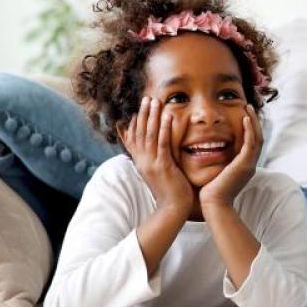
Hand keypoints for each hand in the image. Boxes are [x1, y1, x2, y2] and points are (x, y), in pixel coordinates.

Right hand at [119, 97, 193, 215]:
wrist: (173, 208)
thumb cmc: (170, 191)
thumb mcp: (159, 173)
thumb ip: (156, 159)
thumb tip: (157, 150)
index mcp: (141, 163)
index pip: (133, 140)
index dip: (134, 123)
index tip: (137, 109)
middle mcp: (143, 162)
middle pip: (139, 133)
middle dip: (143, 114)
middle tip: (146, 98)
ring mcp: (151, 164)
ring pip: (149, 135)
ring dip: (152, 117)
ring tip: (155, 101)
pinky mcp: (163, 166)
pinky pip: (163, 143)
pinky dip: (164, 129)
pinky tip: (168, 116)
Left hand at [199, 105, 262, 207]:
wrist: (213, 205)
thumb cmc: (210, 191)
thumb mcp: (216, 172)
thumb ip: (217, 161)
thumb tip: (208, 151)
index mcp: (245, 166)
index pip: (252, 143)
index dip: (249, 128)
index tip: (243, 114)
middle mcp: (250, 164)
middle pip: (258, 137)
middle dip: (254, 121)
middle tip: (248, 106)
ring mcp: (249, 165)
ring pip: (257, 138)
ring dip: (253, 122)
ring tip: (247, 108)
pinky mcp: (244, 165)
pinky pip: (250, 143)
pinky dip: (249, 130)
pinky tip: (245, 119)